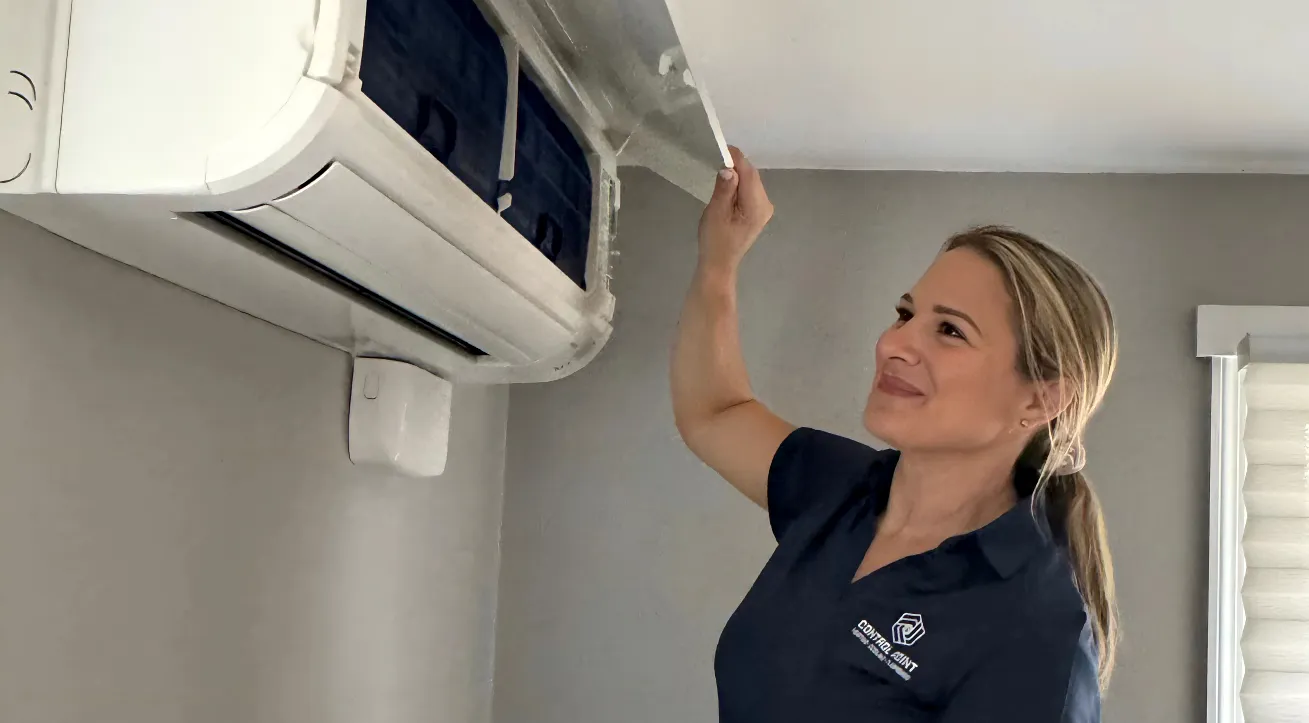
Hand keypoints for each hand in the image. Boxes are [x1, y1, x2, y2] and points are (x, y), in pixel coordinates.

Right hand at [697, 146, 773, 272]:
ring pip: (751, 181)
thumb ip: (724, 189)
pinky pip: (749, 189)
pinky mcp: (759, 211)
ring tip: (719, 172)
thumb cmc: (715, 240)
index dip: (736, 158)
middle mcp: (766, 204)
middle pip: (751, 176)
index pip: (748, 173)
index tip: (722, 147)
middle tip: (717, 157)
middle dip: (736, 166)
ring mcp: (764, 208)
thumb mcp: (715, 213)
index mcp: (757, 206)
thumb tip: (728, 169)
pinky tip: (727, 185)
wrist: (719, 263)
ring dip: (737, 174)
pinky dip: (739, 184)